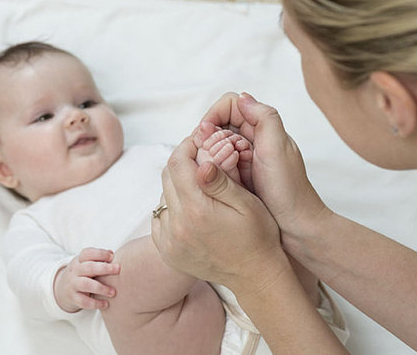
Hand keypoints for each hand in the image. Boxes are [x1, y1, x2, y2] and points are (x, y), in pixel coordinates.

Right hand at [53, 247, 119, 312]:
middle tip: (118, 269)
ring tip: (113, 292)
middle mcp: (75, 271)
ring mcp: (73, 284)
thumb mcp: (86, 263)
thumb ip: (98, 259)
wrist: (63, 289)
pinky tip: (106, 304)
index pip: (87, 253)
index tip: (112, 257)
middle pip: (88, 267)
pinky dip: (95, 303)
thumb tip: (112, 254)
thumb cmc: (82, 273)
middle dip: (104, 268)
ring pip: (86, 284)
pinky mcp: (73, 298)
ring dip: (101, 288)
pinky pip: (83, 301)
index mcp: (79, 260)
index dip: (100, 253)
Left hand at [152, 135, 290, 294]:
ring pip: (162, 195)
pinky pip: (159, 217)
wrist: (254, 276)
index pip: (178, 163)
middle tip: (200, 159)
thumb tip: (201, 162)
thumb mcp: (247, 205)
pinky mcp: (166, 250)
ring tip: (199, 186)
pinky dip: (171, 207)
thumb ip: (221, 182)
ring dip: (177, 185)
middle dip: (182, 162)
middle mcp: (177, 225)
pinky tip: (191, 208)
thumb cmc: (257, 237)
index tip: (199, 142)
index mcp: (197, 209)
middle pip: (167, 176)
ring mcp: (168, 240)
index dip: (187, 146)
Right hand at [195, 92, 328, 237]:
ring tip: (214, 170)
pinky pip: (215, 164)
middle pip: (218, 124)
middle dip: (209, 136)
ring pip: (214, 145)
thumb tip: (243, 97)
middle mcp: (253, 140)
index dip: (214, 114)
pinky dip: (211, 169)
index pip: (230, 105)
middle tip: (209, 155)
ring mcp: (243, 158)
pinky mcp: (237, 176)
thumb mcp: (278, 148)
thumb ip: (264, 118)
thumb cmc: (289, 190)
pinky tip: (214, 180)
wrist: (296, 227)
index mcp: (263, 128)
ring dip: (209, 154)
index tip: (205, 132)